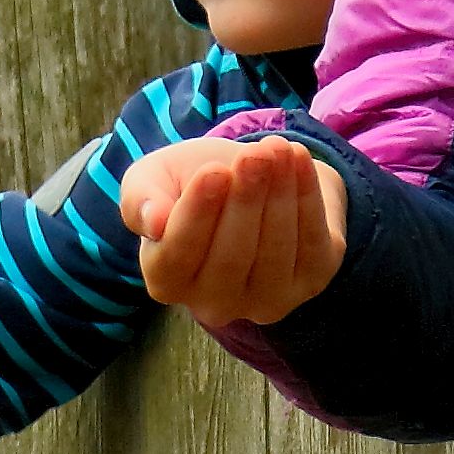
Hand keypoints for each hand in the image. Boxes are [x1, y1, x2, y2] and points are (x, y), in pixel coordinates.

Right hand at [122, 135, 349, 327]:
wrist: (250, 178)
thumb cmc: (194, 183)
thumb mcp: (155, 178)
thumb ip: (140, 198)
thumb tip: (153, 222)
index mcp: (167, 281)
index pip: (177, 257)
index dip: (197, 215)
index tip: (213, 171)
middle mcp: (214, 304)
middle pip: (230, 259)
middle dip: (246, 202)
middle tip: (255, 156)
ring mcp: (265, 302)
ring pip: (275, 253)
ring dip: (280, 196)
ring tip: (278, 149)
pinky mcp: (309, 283)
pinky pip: (313, 246)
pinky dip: (308, 198)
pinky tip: (298, 159)